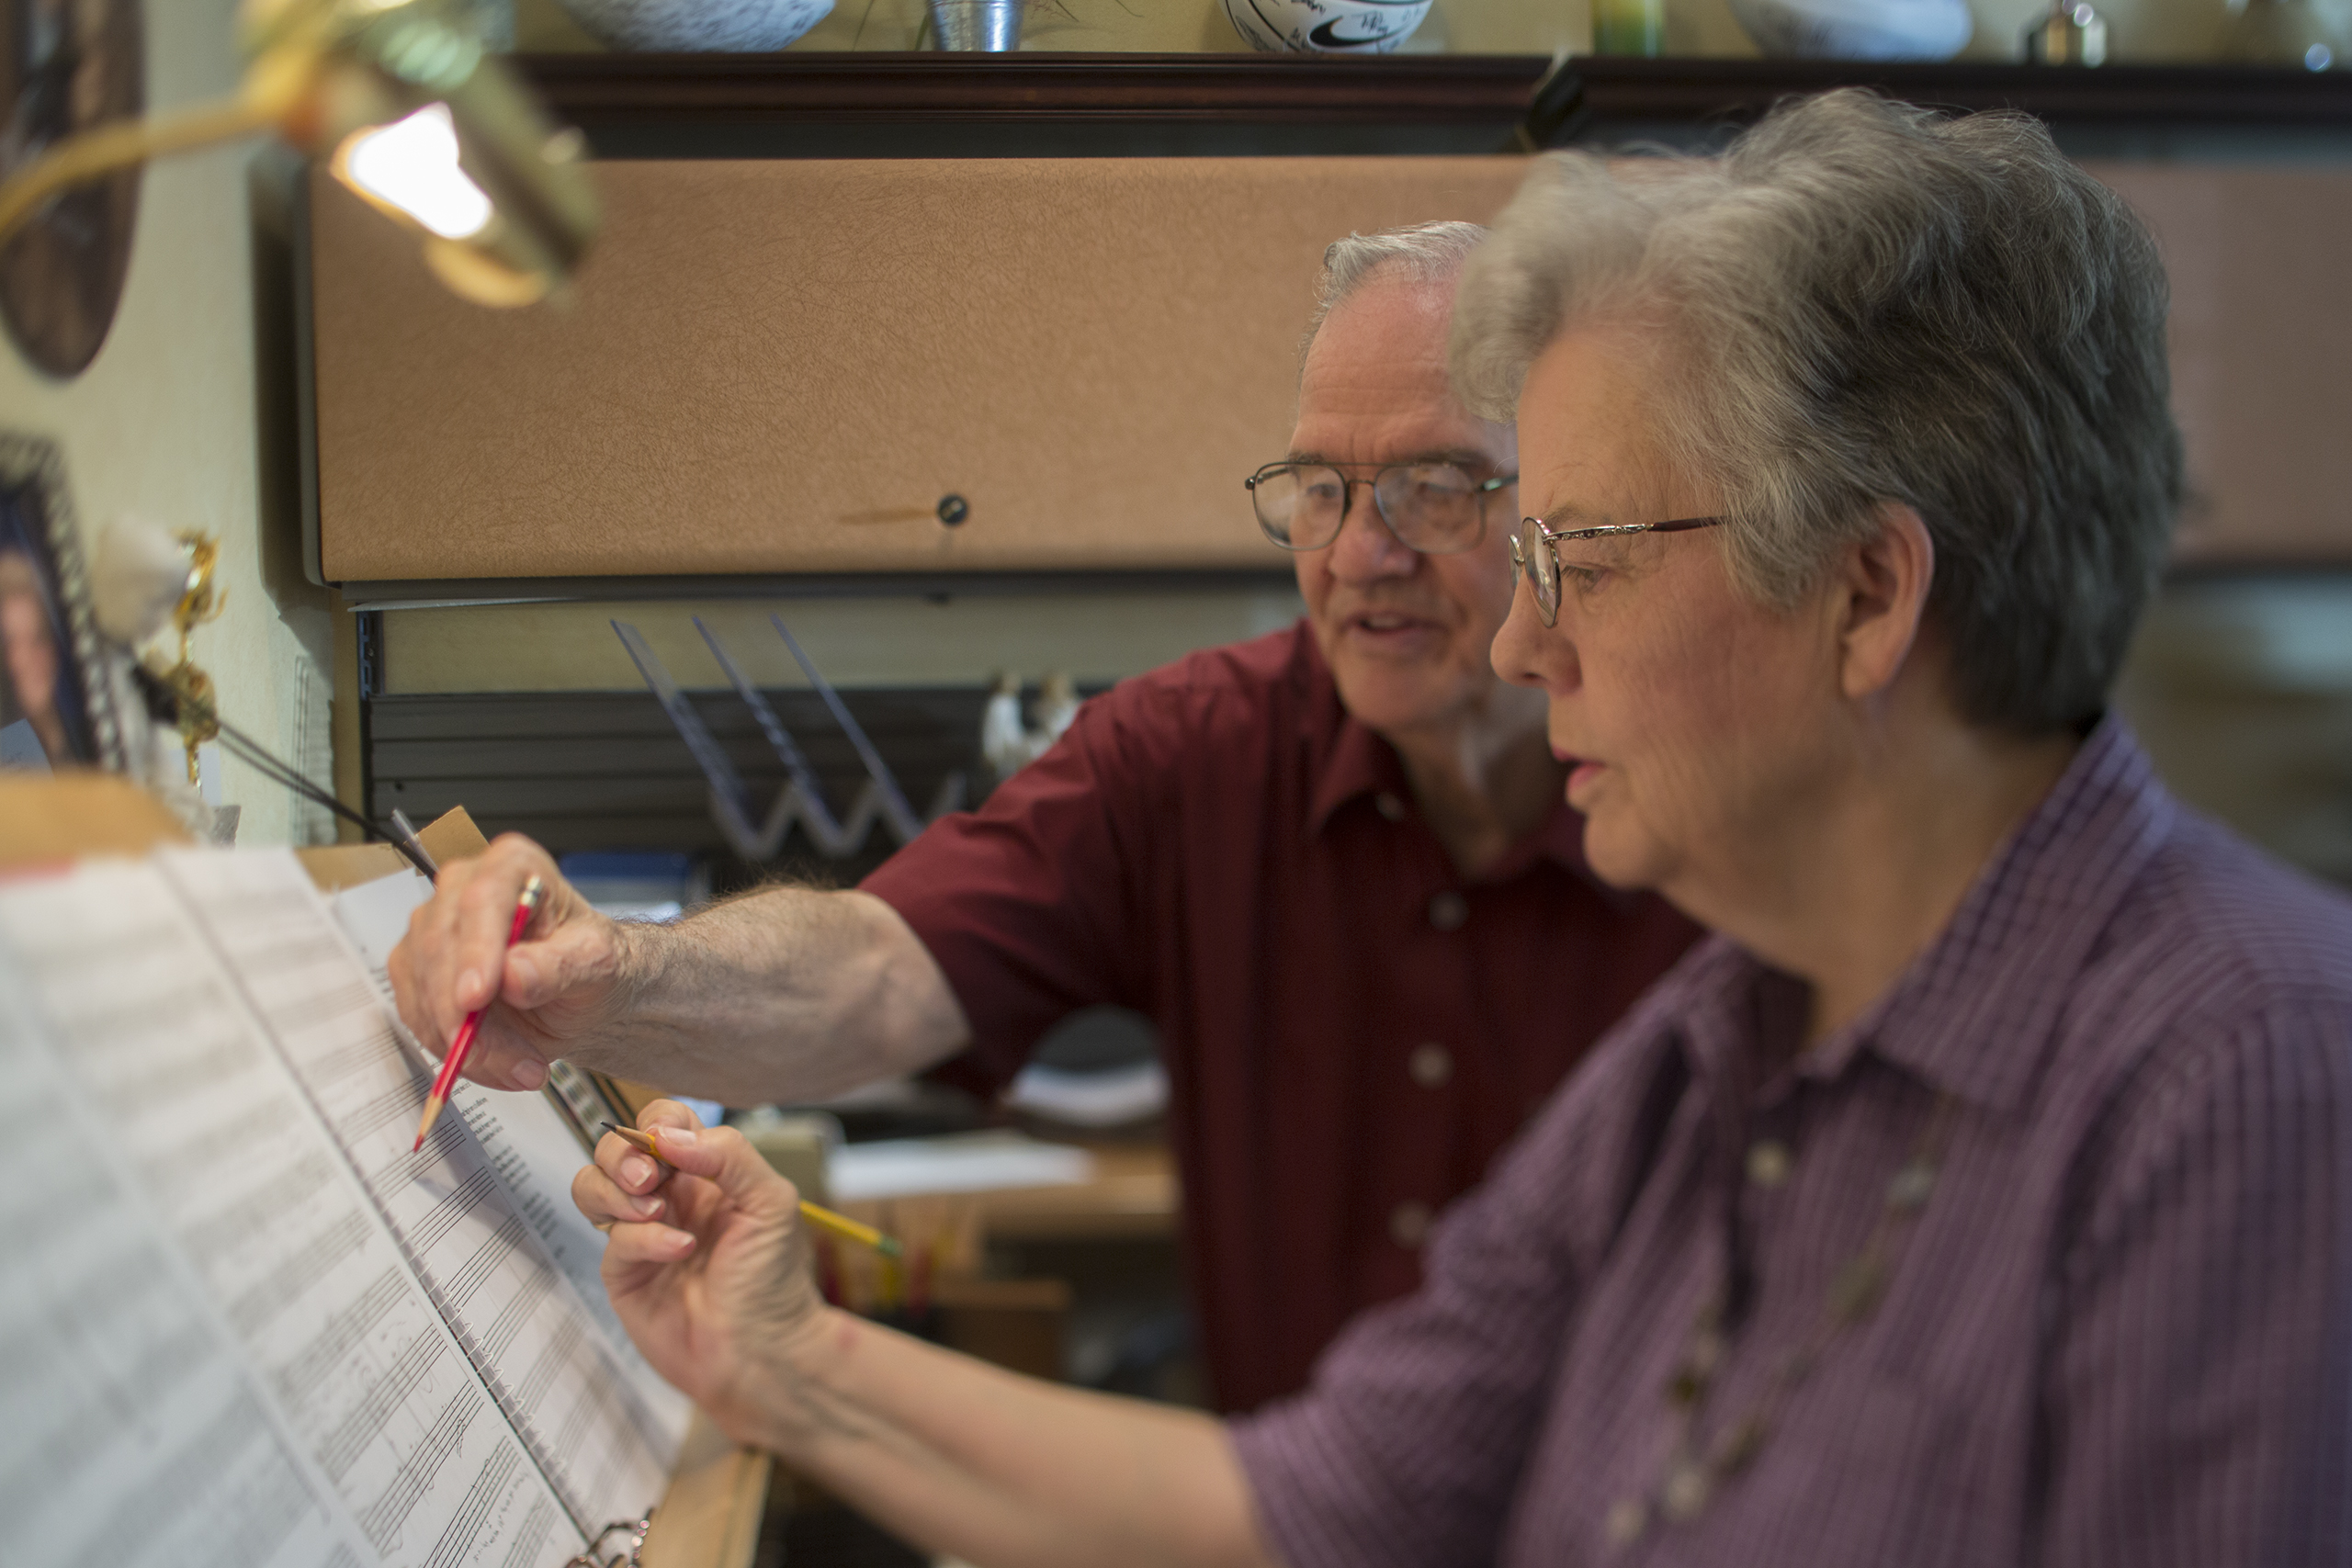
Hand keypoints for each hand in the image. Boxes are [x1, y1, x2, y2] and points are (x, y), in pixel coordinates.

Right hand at [386, 833, 626, 1090]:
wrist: (579, 993)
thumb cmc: (590, 962)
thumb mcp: (597, 962)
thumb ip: (559, 966)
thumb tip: (513, 976)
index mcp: (512, 866)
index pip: (482, 901)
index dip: (475, 951)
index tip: (476, 998)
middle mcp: (462, 890)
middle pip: (439, 948)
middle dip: (468, 1016)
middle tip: (511, 1059)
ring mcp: (432, 931)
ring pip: (423, 991)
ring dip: (467, 1045)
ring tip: (521, 1068)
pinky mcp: (417, 972)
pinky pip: (417, 1018)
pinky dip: (454, 1053)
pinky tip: (496, 1064)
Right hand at [573, 1101, 823, 1444]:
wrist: (763, 1351)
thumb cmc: (773, 1279)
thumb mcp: (770, 1201)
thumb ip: (728, 1155)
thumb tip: (669, 1134)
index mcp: (704, 1172)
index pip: (662, 1123)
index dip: (656, 1123)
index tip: (666, 1142)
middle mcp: (668, 1197)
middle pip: (615, 1149)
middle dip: (622, 1155)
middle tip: (649, 1179)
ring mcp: (641, 1234)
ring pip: (592, 1187)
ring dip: (617, 1190)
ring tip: (657, 1209)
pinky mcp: (624, 1273)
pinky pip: (614, 1240)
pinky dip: (643, 1238)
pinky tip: (679, 1250)